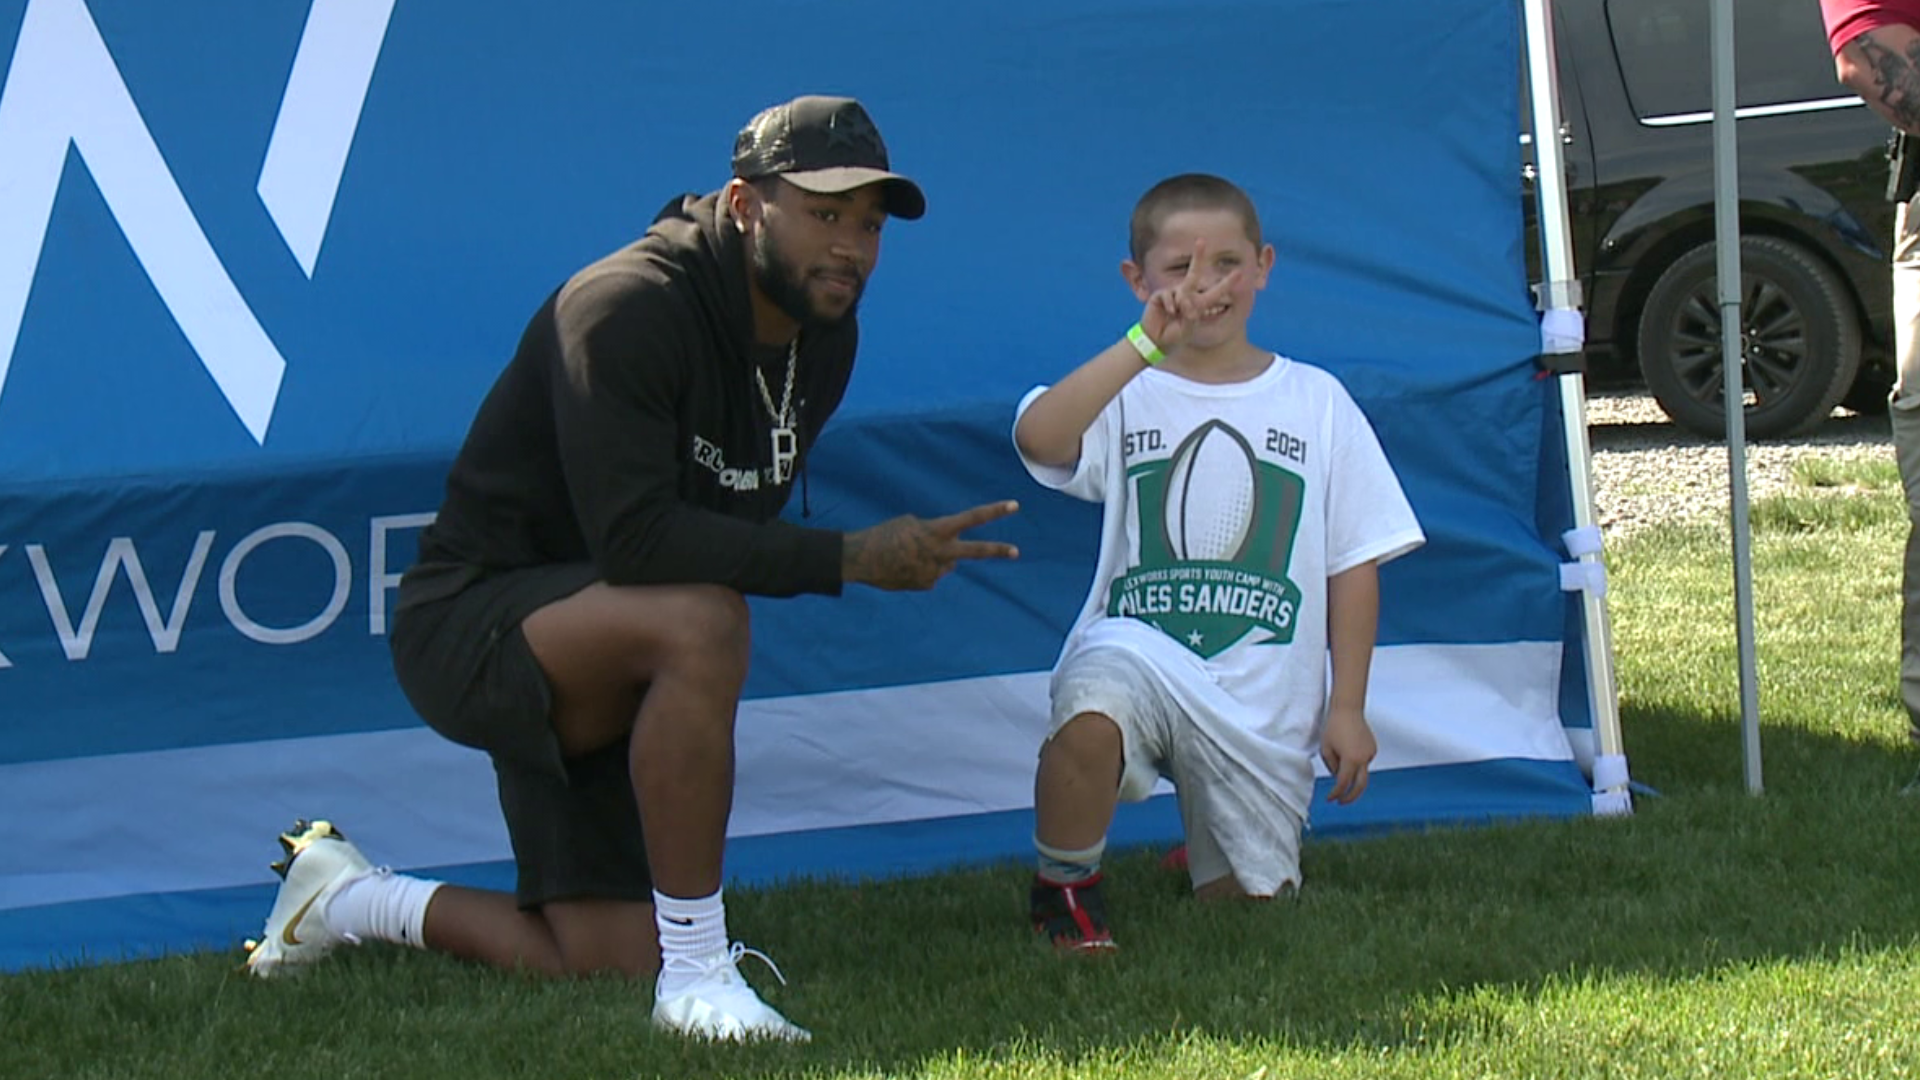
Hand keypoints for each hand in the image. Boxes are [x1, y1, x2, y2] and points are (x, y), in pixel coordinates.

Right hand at [843, 500, 1019, 590]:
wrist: (862, 558)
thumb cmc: (885, 534)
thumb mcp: (912, 524)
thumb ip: (936, 534)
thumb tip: (950, 559)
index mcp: (938, 530)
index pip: (972, 518)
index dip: (994, 511)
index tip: (1014, 505)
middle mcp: (941, 552)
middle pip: (975, 551)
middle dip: (997, 550)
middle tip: (1016, 552)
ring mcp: (935, 571)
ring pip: (946, 562)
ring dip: (935, 557)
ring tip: (908, 554)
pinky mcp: (926, 584)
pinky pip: (931, 573)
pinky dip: (921, 569)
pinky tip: (904, 566)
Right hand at [1139, 238, 1243, 351]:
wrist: (1156, 341)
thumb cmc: (1175, 336)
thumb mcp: (1188, 326)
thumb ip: (1190, 311)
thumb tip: (1184, 297)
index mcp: (1198, 304)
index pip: (1216, 292)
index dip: (1227, 283)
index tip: (1240, 272)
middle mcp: (1187, 295)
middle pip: (1194, 272)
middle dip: (1198, 256)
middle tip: (1201, 240)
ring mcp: (1174, 294)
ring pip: (1183, 291)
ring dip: (1182, 305)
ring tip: (1177, 315)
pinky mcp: (1161, 295)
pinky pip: (1169, 295)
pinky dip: (1170, 304)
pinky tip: (1169, 312)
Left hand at [1320, 705, 1375, 804]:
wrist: (1348, 709)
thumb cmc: (1334, 727)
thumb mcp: (1325, 749)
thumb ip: (1331, 766)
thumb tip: (1338, 777)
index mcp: (1351, 759)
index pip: (1343, 784)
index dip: (1336, 793)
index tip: (1330, 799)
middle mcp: (1364, 758)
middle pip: (1360, 786)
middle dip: (1351, 797)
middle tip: (1341, 802)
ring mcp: (1370, 753)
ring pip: (1360, 772)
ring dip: (1351, 773)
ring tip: (1338, 752)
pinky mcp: (1373, 748)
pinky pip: (1363, 761)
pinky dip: (1355, 762)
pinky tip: (1347, 747)